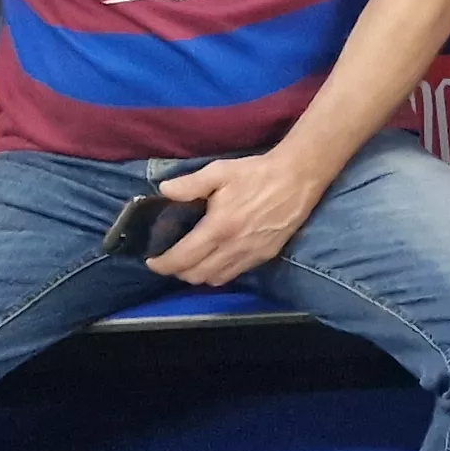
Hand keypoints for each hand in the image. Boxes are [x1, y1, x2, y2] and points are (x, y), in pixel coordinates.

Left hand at [148, 150, 333, 286]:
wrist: (297, 178)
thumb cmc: (256, 173)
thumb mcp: (219, 171)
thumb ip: (189, 184)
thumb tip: (164, 191)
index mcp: (218, 227)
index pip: (183, 258)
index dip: (163, 264)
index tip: (152, 261)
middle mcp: (234, 247)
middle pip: (197, 275)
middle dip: (178, 272)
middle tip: (170, 260)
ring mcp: (252, 254)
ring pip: (216, 279)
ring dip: (199, 275)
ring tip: (191, 262)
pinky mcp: (266, 255)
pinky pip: (235, 273)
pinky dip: (219, 272)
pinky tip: (216, 259)